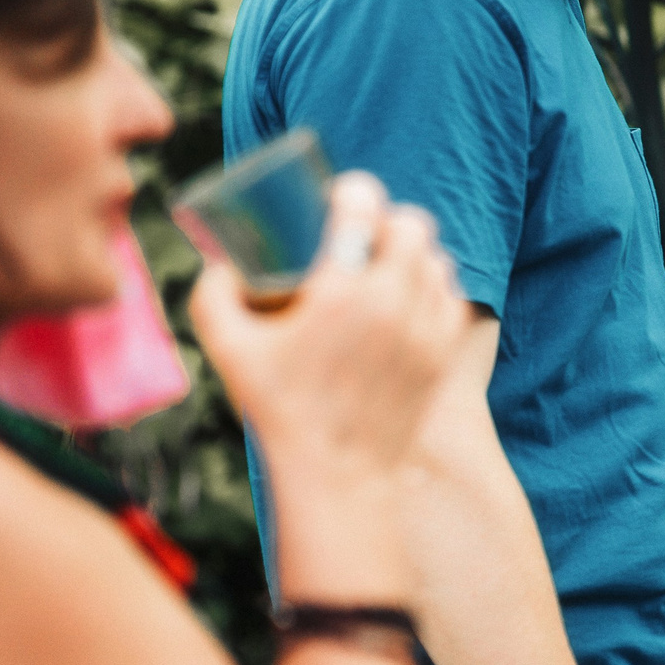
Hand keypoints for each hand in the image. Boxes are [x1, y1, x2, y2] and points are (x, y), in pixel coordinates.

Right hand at [190, 171, 468, 477]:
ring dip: (413, 252)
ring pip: (437, 259)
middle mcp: (393, 303)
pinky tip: (413, 292)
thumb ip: (214, 297)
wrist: (340, 474)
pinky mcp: (444, 352)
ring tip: (387, 262)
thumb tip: (222, 264)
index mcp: (341, 293)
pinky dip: (433, 287)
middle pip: (412, 224)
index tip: (342, 194)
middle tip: (364, 232)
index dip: (354, 190)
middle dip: (387, 220)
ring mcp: (425, 327)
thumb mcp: (228, 351)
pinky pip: (451, 296)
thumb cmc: (281, 411)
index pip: (363, 208)